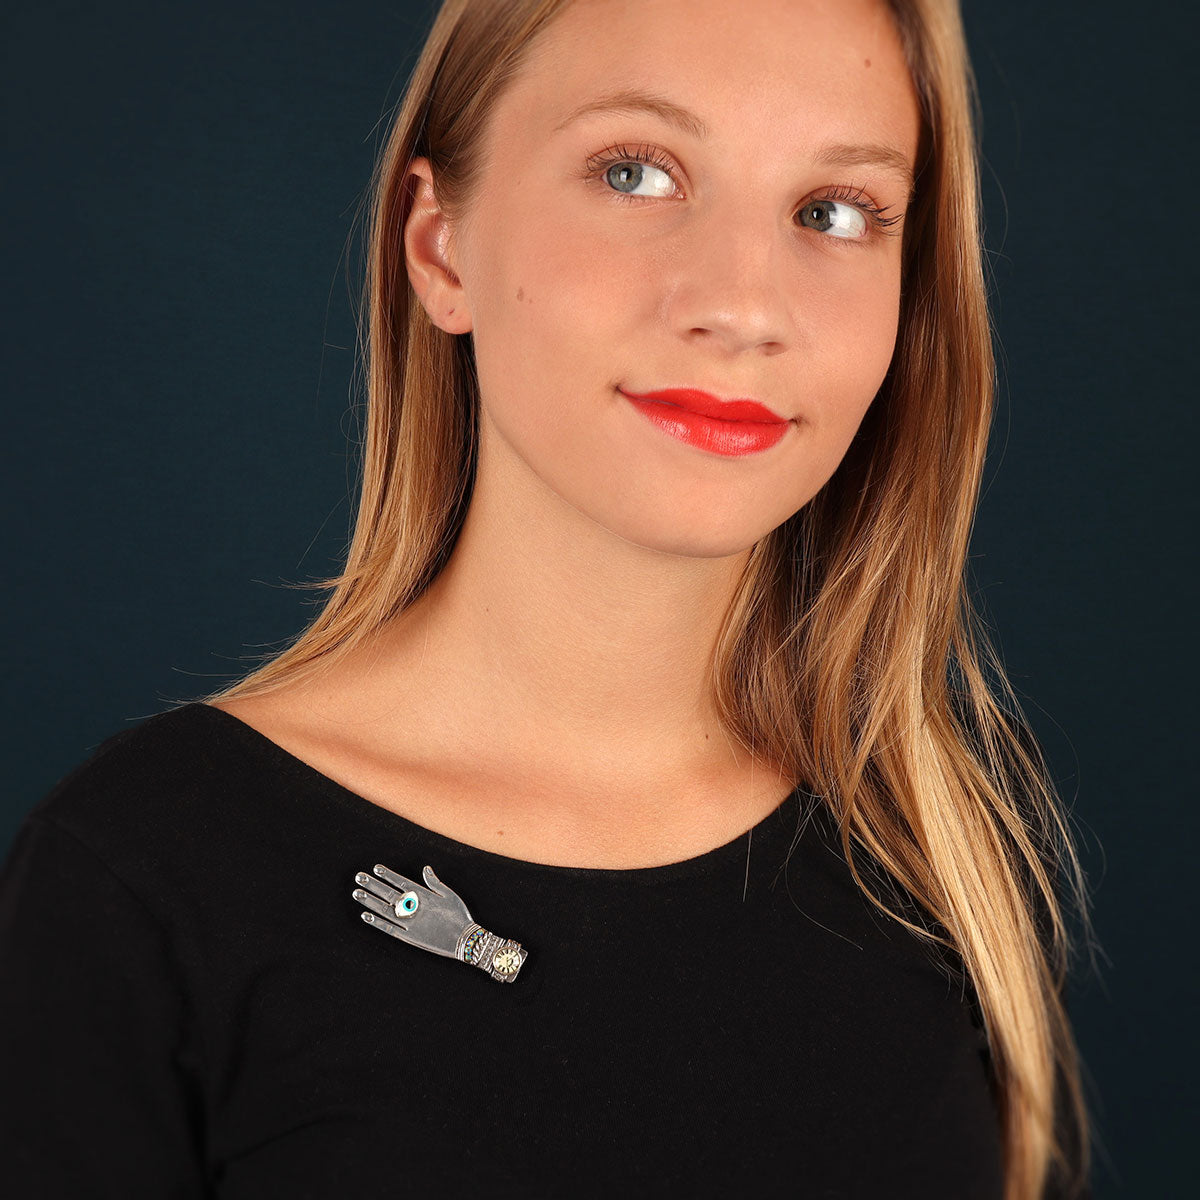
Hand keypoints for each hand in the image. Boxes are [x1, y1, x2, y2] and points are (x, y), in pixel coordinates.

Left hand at [352, 863, 528, 981]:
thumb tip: (425, 868)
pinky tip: (365, 915)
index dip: (388, 875)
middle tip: (359, 877)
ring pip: (385, 910)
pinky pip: (389, 928)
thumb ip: (435, 883)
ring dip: (370, 901)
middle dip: (373, 885)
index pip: (401, 882)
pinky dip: (377, 922)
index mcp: (425, 896)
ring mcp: (410, 923)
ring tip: (357, 893)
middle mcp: (415, 908)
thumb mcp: (450, 895)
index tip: (376, 868)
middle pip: (389, 894)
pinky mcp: (409, 937)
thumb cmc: (459, 915)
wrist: (464, 940)